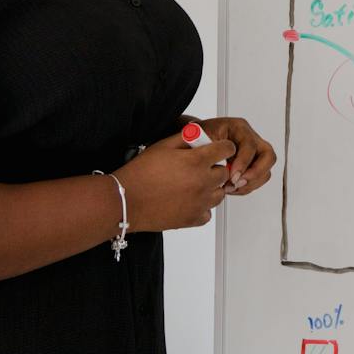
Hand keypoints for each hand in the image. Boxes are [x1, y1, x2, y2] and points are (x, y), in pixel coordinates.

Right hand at [113, 130, 235, 231]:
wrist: (126, 200)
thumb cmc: (140, 173)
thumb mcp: (162, 146)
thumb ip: (185, 138)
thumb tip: (200, 134)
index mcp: (197, 161)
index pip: (226, 149)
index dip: (223, 147)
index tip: (220, 149)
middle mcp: (202, 182)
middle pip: (224, 173)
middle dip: (214, 168)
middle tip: (199, 168)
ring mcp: (200, 202)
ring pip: (219, 194)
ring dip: (211, 188)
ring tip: (192, 185)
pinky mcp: (193, 219)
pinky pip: (208, 213)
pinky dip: (202, 207)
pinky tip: (189, 201)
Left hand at [188, 116, 276, 195]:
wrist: (194, 141)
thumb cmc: (197, 137)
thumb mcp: (198, 137)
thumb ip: (207, 149)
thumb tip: (215, 164)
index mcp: (238, 128)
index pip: (250, 145)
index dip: (243, 162)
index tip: (233, 175)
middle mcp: (250, 138)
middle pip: (268, 156)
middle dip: (255, 173)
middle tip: (238, 183)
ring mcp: (253, 152)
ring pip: (266, 170)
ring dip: (251, 183)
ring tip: (232, 187)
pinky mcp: (252, 165)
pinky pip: (258, 178)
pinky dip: (247, 186)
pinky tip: (232, 187)